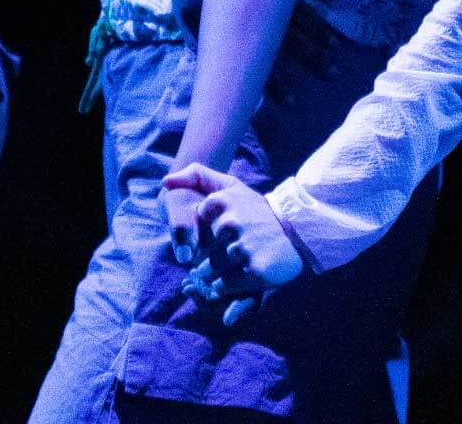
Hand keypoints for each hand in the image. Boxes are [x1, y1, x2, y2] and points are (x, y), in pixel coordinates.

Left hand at [164, 163, 303, 326]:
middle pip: (203, 250)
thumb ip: (197, 176)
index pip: (196, 223)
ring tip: (239, 262)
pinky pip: (224, 286)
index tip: (222, 231)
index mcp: (223, 200)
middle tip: (234, 250)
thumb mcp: (230, 185)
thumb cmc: (257, 209)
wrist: (297, 231)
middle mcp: (231, 223)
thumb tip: (163, 182)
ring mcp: (242, 248)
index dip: (206, 231)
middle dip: (212, 255)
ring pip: (211, 270)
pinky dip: (228, 285)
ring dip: (219, 271)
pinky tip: (242, 273)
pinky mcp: (253, 272)